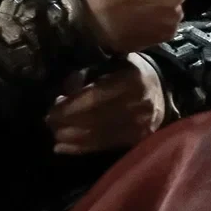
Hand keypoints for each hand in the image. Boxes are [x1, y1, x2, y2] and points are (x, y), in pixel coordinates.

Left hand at [46, 64, 166, 154]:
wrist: (162, 91)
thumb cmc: (130, 72)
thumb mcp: (112, 62)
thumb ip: (88, 74)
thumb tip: (65, 91)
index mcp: (132, 80)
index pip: (95, 97)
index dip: (70, 106)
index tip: (51, 110)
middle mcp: (139, 105)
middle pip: (95, 119)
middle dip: (67, 122)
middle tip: (48, 122)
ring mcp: (140, 125)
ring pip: (98, 135)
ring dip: (71, 137)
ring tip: (54, 135)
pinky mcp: (137, 140)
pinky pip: (103, 146)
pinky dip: (80, 148)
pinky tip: (62, 148)